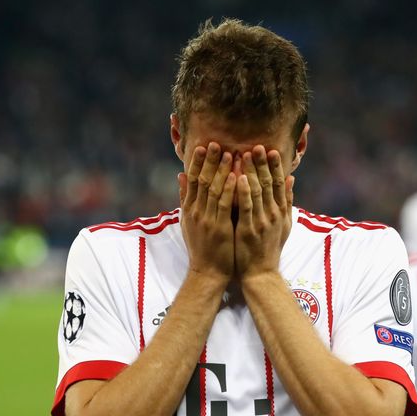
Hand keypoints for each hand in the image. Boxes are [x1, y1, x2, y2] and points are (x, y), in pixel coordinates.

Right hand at [178, 142, 236, 279]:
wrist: (207, 273)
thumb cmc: (201, 248)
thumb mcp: (188, 221)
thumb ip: (185, 198)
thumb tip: (180, 175)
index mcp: (189, 209)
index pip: (191, 180)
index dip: (197, 162)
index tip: (203, 146)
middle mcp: (196, 212)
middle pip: (201, 180)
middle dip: (209, 161)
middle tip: (216, 143)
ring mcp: (207, 220)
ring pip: (213, 190)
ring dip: (221, 170)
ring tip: (229, 153)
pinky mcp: (219, 228)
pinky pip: (224, 205)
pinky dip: (229, 189)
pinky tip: (236, 176)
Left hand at [234, 145, 293, 277]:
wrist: (261, 274)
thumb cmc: (269, 249)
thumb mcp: (284, 224)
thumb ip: (286, 201)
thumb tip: (290, 178)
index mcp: (280, 212)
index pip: (278, 183)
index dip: (275, 165)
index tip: (271, 149)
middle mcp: (274, 214)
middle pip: (269, 183)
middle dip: (262, 163)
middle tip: (256, 145)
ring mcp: (262, 222)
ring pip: (257, 191)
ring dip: (251, 171)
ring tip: (244, 154)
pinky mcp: (249, 230)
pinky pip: (247, 208)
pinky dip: (244, 192)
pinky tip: (239, 178)